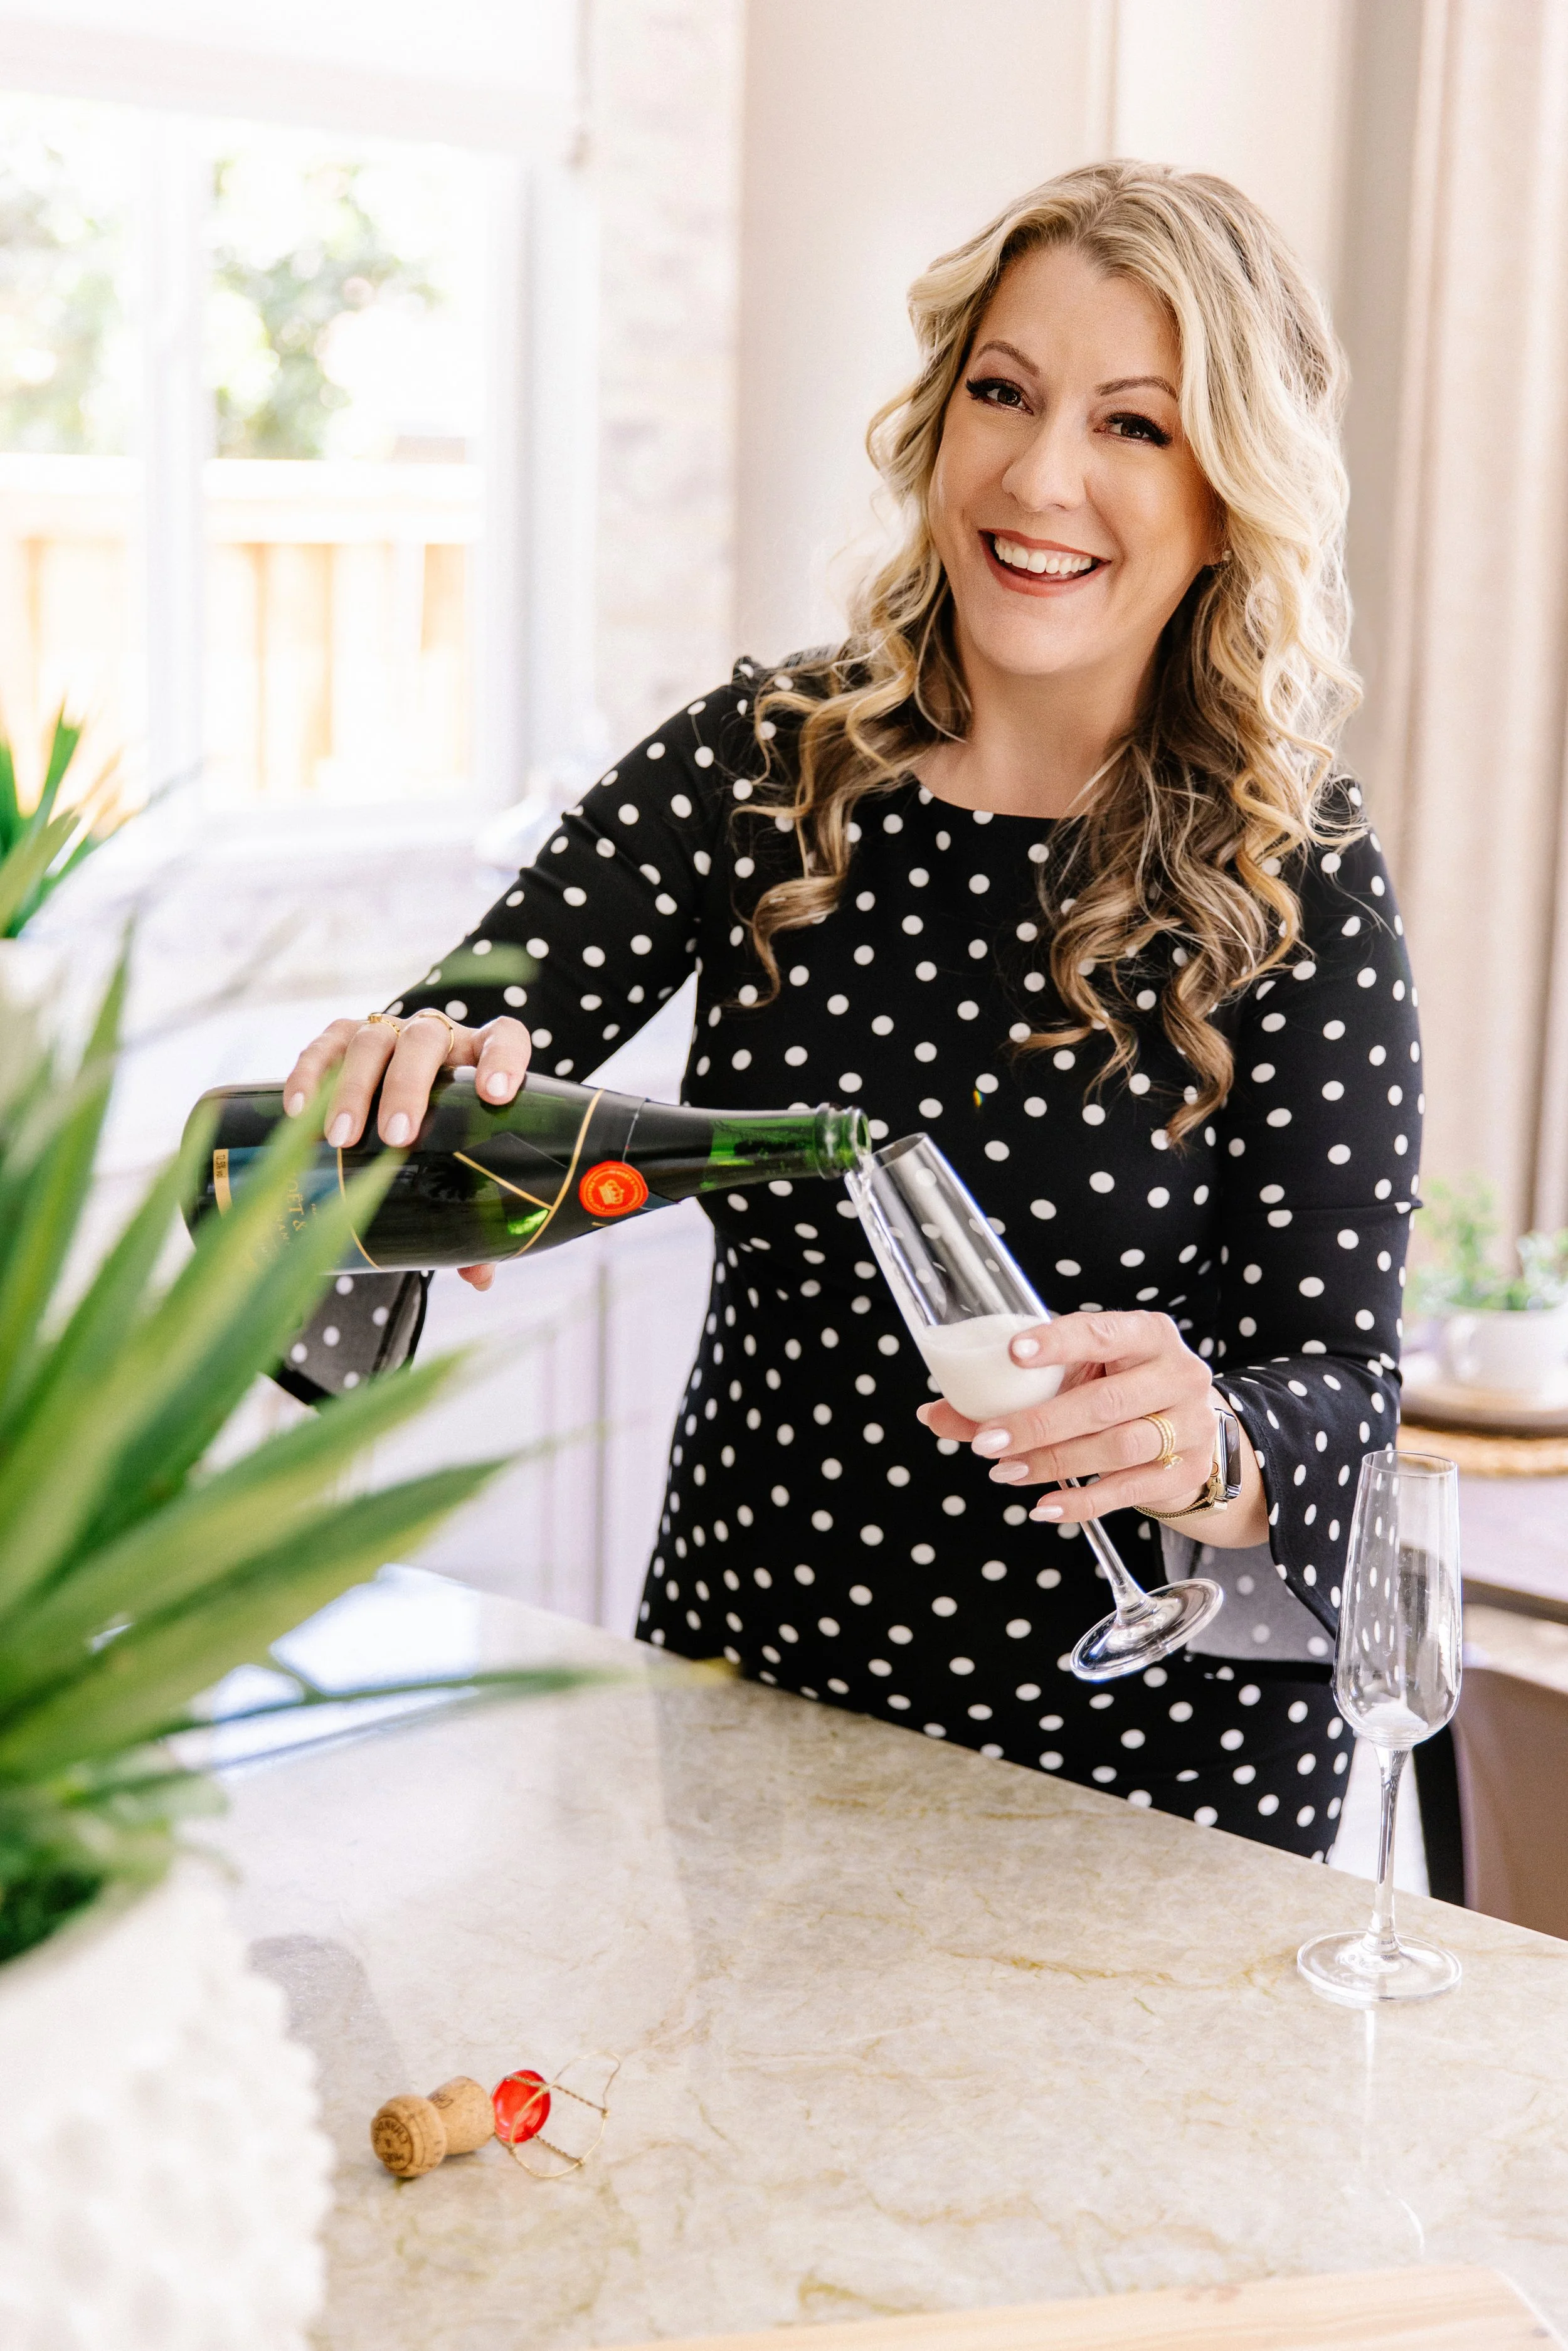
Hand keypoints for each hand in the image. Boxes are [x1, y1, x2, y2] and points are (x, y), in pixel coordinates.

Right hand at [283, 1010, 532, 1292]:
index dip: (504, 1060)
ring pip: (371, 1041)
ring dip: (353, 1088)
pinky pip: (324, 1044)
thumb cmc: (445, 1141)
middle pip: (425, 1041)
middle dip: (408, 1087)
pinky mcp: (344, 1037)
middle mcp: (437, 1039)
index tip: (496, 1094)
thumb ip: (475, 1216)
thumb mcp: (462, 1170)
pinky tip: (296, 1110)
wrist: (404, 1097)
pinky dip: (308, 1073)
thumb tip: (478, 1276)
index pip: (504, 1039)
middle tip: (396, 1137)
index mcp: (481, 1060)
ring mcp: (388, 1033)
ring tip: (341, 1138)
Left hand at [916, 1309, 1264, 1545]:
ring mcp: (1189, 1426)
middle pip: (1105, 1402)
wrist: (1188, 1434)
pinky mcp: (1184, 1472)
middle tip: (987, 1440)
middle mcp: (1177, 1375)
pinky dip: (1081, 1501)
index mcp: (1148, 1334)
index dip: (1057, 1342)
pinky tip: (1043, 1505)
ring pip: (1116, 1447)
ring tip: (1007, 1471)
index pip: (1102, 1331)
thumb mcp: (1075, 1376)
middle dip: (1039, 1424)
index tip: (1011, 1353)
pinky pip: (1127, 1491)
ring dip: (1054, 1462)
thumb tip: (933, 1414)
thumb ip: (1012, 1390)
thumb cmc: (1119, 1390)